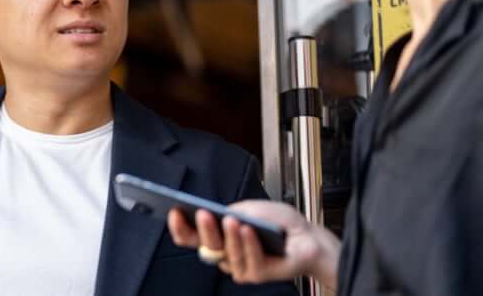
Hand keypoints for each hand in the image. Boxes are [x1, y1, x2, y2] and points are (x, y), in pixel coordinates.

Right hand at [168, 200, 339, 286]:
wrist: (308, 236)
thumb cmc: (278, 222)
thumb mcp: (252, 208)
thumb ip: (233, 210)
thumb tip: (219, 214)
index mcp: (218, 236)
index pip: (191, 236)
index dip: (179, 226)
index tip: (173, 210)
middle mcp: (225, 253)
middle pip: (206, 246)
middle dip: (204, 230)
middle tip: (202, 214)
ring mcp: (240, 266)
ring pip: (228, 255)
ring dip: (229, 237)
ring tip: (230, 220)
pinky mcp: (257, 275)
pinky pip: (250, 262)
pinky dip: (249, 245)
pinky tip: (249, 231)